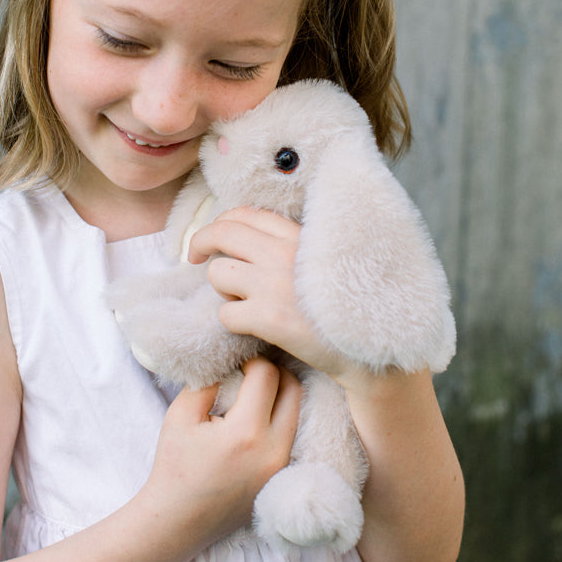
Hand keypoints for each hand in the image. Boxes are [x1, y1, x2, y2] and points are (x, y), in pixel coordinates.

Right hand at [144, 357, 301, 542]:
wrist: (178, 521)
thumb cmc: (175, 466)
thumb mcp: (181, 414)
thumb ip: (208, 380)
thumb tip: (232, 360)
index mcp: (246, 433)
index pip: (267, 375)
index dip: (251, 360)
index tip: (235, 363)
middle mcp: (273, 450)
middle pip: (293, 388)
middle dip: (272, 371)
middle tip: (248, 371)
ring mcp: (282, 466)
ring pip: (297, 410)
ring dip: (278, 393)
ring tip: (252, 391)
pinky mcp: (282, 476)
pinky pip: (291, 433)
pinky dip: (279, 416)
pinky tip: (256, 415)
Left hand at [188, 207, 348, 377]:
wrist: (368, 347)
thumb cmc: (342, 305)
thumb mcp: (322, 257)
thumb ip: (290, 243)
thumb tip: (245, 233)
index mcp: (297, 235)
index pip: (244, 213)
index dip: (220, 222)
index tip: (213, 238)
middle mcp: (283, 253)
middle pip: (221, 233)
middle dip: (200, 243)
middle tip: (193, 257)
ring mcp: (273, 284)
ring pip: (217, 274)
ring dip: (223, 289)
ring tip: (244, 301)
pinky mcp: (268, 318)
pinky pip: (225, 313)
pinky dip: (234, 321)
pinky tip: (253, 327)